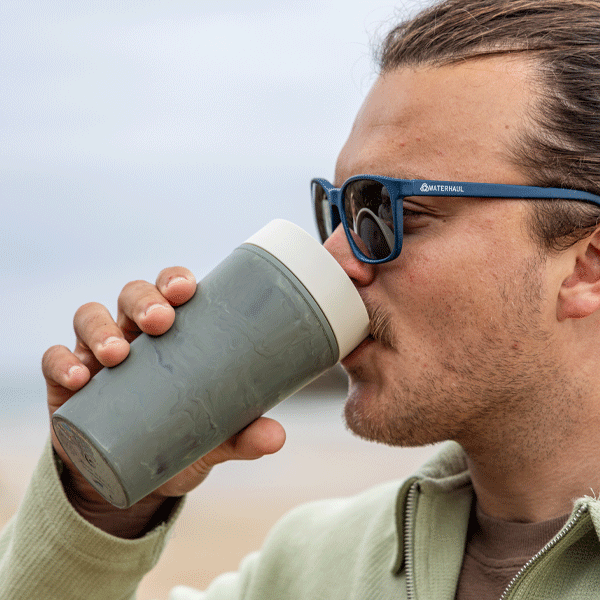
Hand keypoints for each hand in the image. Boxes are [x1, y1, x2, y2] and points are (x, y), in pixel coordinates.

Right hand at [42, 267, 285, 537]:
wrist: (128, 477)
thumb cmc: (176, 439)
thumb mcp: (210, 440)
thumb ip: (241, 436)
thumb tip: (277, 436)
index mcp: (173, 335)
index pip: (171, 291)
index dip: (175, 280)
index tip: (188, 289)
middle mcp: (134, 334)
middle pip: (132, 295)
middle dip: (144, 300)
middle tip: (160, 322)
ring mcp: (96, 354)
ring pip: (90, 316)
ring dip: (102, 329)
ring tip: (117, 355)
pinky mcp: (67, 382)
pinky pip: (55, 359)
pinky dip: (62, 362)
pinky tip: (79, 380)